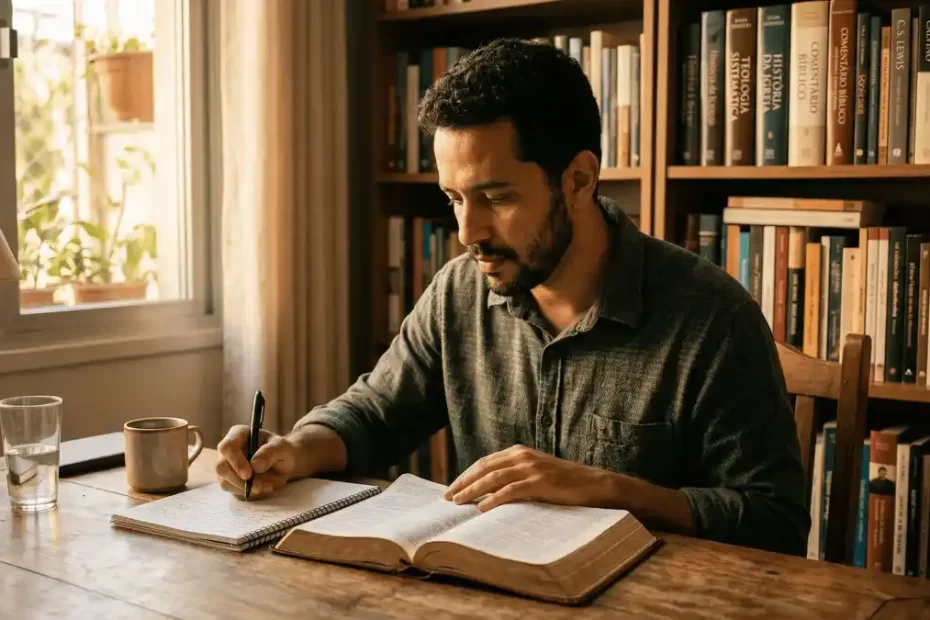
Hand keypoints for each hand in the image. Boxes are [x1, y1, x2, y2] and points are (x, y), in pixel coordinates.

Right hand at [215, 424, 296, 499]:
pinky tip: (263, 488)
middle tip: (259, 486)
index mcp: (238, 434)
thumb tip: (254, 465)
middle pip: (222, 467)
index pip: (227, 447)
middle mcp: (228, 451)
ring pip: (226, 482)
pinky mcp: (230, 481)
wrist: (284, 463)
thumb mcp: (282, 447)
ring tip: (268, 486)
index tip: (248, 475)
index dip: (236, 462)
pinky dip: (249, 494)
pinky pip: (234, 491)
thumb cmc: (282, 450)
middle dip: (240, 481)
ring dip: (247, 489)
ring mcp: (227, 467)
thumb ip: (270, 453)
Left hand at [442, 444, 616, 510]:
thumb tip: (488, 492)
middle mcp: (522, 456)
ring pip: (493, 478)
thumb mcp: (536, 474)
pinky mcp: (540, 482)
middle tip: (447, 498)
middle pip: (484, 467)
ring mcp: (532, 468)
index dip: (466, 475)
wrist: (595, 485)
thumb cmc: (565, 483)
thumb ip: (515, 476)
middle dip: (463, 482)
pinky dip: (493, 498)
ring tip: (458, 502)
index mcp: (519, 452)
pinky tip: (482, 508)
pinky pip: (511, 490)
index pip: (485, 462)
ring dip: (472, 490)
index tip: (452, 489)